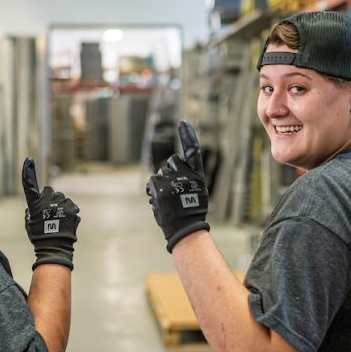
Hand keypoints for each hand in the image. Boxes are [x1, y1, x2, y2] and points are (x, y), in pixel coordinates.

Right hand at [22, 158, 79, 269]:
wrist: (55, 248)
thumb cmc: (39, 237)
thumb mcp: (29, 223)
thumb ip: (31, 211)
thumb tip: (34, 207)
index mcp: (35, 204)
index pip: (29, 186)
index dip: (28, 172)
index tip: (28, 160)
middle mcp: (48, 201)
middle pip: (50, 191)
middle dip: (50, 198)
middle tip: (50, 212)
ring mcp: (61, 204)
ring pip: (62, 198)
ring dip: (61, 205)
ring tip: (59, 220)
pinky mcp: (73, 209)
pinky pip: (71, 206)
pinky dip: (70, 212)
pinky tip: (66, 222)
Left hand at [146, 121, 209, 252]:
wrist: (184, 229)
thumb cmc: (191, 212)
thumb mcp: (197, 191)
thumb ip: (188, 176)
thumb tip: (172, 166)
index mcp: (197, 175)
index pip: (193, 150)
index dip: (188, 135)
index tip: (183, 122)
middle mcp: (186, 174)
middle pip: (172, 161)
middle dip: (170, 172)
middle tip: (174, 190)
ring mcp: (172, 180)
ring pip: (160, 172)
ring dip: (161, 183)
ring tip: (169, 199)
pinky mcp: (159, 186)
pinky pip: (152, 180)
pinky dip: (153, 189)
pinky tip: (160, 200)